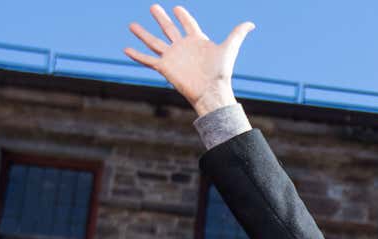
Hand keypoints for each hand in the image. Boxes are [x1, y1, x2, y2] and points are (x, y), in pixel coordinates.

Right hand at [124, 5, 253, 115]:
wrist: (211, 91)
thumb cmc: (221, 71)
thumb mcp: (229, 48)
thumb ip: (238, 34)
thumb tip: (251, 24)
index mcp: (197, 41)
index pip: (188, 24)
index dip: (183, 16)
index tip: (177, 8)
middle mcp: (183, 47)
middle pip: (169, 29)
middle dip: (161, 18)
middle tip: (153, 7)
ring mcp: (173, 57)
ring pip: (154, 42)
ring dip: (143, 33)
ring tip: (132, 24)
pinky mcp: (165, 67)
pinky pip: (148, 59)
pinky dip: (137, 55)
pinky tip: (125, 49)